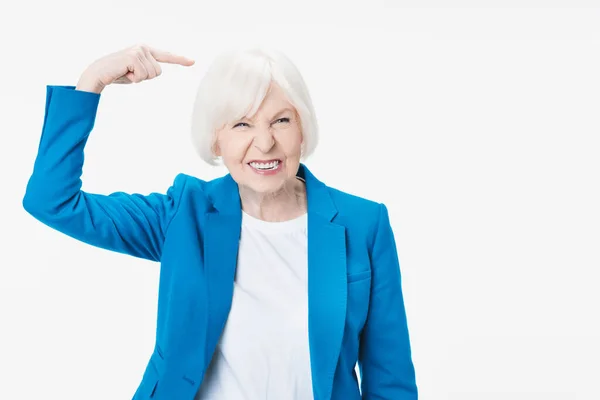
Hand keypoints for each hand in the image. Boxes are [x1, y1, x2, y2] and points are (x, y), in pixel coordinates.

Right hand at [75, 43, 194, 92]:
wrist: (99, 74)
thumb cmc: (118, 74)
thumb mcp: (137, 72)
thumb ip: (147, 69)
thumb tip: (155, 71)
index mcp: (145, 50)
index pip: (165, 56)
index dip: (180, 59)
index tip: (192, 61)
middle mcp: (143, 48)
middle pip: (158, 72)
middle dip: (145, 77)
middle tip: (130, 74)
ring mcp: (138, 51)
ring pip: (151, 74)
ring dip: (139, 78)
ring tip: (126, 73)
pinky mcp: (133, 56)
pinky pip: (143, 75)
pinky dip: (134, 78)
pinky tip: (124, 73)